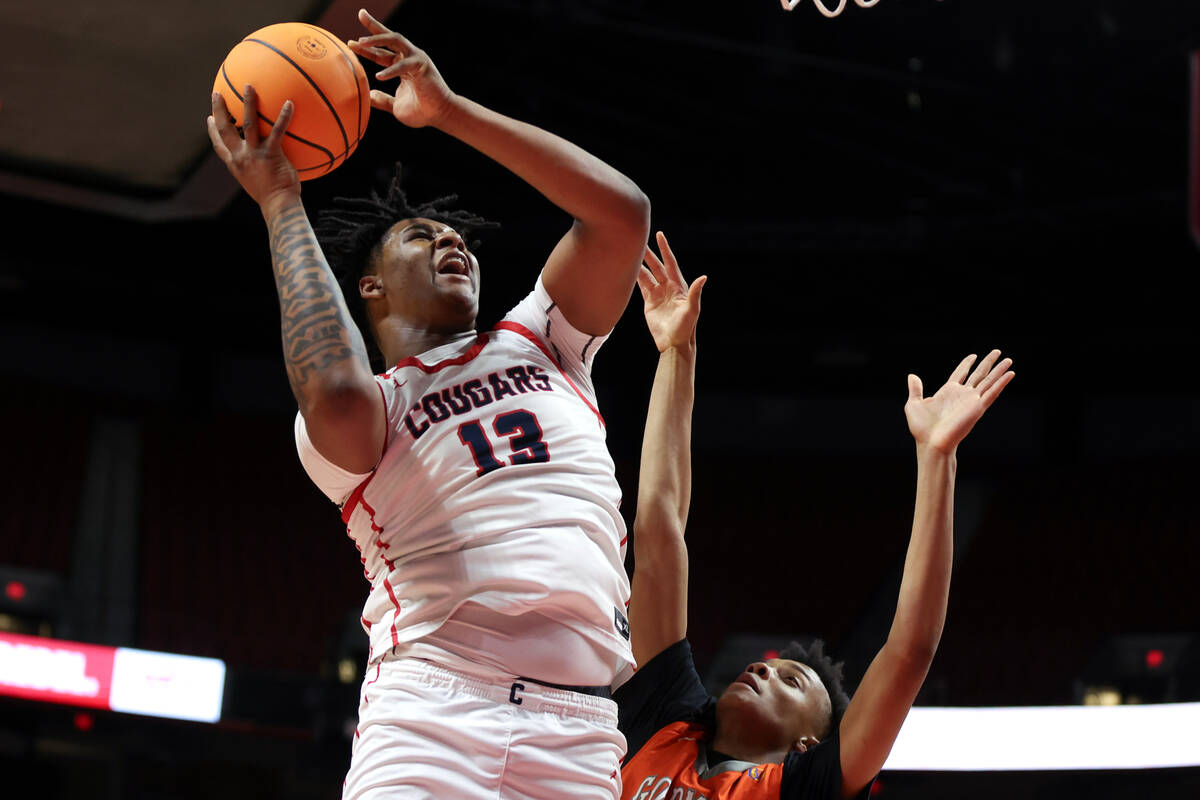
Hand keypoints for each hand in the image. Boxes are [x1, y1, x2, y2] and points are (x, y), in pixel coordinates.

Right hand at [207, 87, 299, 211]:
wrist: (278, 205)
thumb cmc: (272, 196)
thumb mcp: (256, 182)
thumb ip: (255, 169)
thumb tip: (263, 163)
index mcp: (235, 164)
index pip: (218, 145)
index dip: (212, 131)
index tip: (209, 118)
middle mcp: (240, 156)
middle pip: (225, 128)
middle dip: (219, 109)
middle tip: (217, 93)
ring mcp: (254, 154)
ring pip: (247, 123)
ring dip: (247, 102)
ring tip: (249, 86)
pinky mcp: (271, 154)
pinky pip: (278, 131)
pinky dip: (283, 116)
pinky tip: (290, 103)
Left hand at [347, 9, 454, 128]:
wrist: (440, 116)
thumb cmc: (422, 111)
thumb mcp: (395, 106)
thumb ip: (382, 100)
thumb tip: (368, 96)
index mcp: (402, 66)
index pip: (382, 52)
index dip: (366, 48)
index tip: (350, 43)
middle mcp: (409, 58)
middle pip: (389, 37)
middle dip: (374, 25)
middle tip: (360, 14)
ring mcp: (416, 59)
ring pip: (396, 40)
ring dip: (377, 39)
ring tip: (361, 43)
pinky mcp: (422, 66)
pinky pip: (403, 65)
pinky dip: (391, 70)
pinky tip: (379, 76)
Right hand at [638, 231, 706, 352]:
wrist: (673, 343)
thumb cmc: (685, 327)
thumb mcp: (692, 310)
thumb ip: (695, 292)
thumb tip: (703, 277)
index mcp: (678, 286)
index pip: (670, 263)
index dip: (665, 249)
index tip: (659, 235)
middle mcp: (668, 287)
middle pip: (656, 266)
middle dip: (648, 254)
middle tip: (639, 241)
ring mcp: (658, 294)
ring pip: (647, 275)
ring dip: (639, 264)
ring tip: (630, 253)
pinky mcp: (649, 302)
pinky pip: (641, 286)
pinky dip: (634, 277)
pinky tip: (628, 270)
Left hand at [904, 350, 1013, 453]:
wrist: (931, 443)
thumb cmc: (922, 428)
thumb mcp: (914, 404)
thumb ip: (915, 389)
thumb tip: (912, 376)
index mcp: (948, 392)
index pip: (961, 373)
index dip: (967, 364)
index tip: (974, 355)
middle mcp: (962, 395)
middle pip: (978, 374)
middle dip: (988, 363)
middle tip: (997, 351)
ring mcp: (972, 401)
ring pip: (989, 381)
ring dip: (999, 370)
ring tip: (1009, 359)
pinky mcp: (978, 408)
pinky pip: (992, 392)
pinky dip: (1001, 383)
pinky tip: (1010, 374)